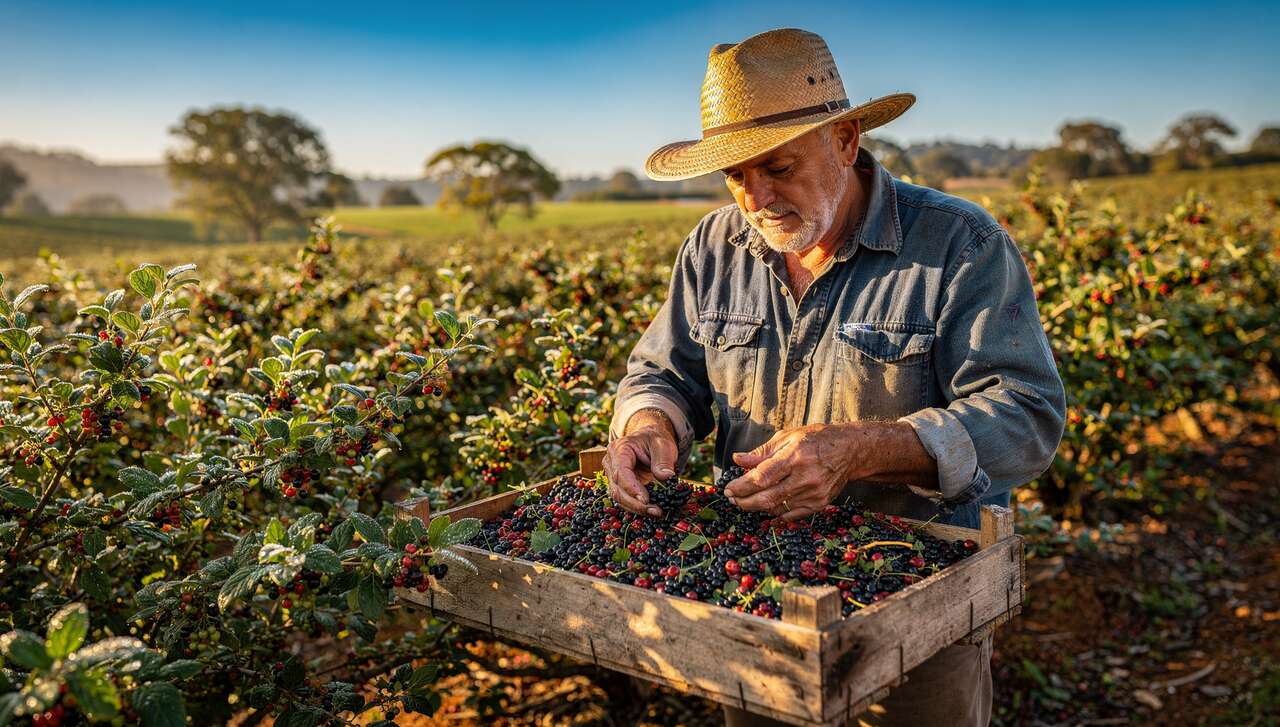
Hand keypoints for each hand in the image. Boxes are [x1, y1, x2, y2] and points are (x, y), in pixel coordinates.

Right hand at [602, 410, 677, 516]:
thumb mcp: (662, 444)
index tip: (646, 500)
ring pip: (619, 498)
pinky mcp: (619, 487)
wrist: (649, 440)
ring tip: (656, 513)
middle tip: (655, 511)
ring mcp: (613, 476)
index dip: (631, 488)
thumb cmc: (654, 440)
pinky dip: (637, 508)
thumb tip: (666, 477)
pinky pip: (625, 500)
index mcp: (619, 450)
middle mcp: (611, 464)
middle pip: (617, 489)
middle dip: (635, 504)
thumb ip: (663, 460)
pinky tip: (651, 511)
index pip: (620, 472)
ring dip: (636, 509)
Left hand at [723, 423, 867, 520]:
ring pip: (777, 508)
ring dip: (757, 507)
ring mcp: (814, 493)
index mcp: (794, 457)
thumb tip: (737, 459)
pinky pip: (791, 514)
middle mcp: (805, 477)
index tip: (728, 488)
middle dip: (744, 501)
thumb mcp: (787, 437)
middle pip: (766, 497)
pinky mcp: (820, 503)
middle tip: (732, 499)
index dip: (742, 486)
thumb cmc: (816, 439)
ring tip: (745, 501)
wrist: (850, 451)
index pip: (761, 477)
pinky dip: (775, 512)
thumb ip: (762, 452)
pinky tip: (766, 506)